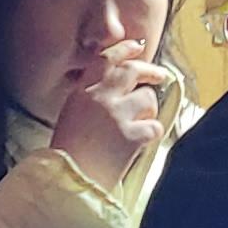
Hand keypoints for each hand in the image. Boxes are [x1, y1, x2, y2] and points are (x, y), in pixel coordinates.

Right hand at [51, 44, 168, 190]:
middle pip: (132, 71)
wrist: (69, 182)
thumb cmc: (68, 154)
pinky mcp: (132, 136)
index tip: (137, 46)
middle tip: (160, 76)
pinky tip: (141, 143)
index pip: (105, 60)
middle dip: (150, 70)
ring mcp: (117, 116)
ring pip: (147, 98)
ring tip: (139, 124)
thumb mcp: (72, 116)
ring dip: (148, 110)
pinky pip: (154, 126)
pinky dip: (151, 134)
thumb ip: (91, 98)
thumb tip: (118, 87)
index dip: (124, 49)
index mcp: (82, 93)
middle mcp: (100, 98)